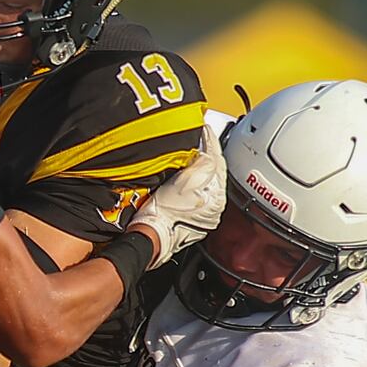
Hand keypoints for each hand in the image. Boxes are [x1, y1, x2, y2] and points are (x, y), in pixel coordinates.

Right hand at [130, 126, 224, 268]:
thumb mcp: (182, 179)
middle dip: (208, 156)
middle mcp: (216, 207)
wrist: (149, 236)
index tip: (204, 129)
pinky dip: (195, 185)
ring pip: (207, 184)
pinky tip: (185, 179)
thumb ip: (200, 161)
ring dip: (201, 170)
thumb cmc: (161, 213)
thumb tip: (206, 147)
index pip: (218, 161)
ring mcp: (206, 215)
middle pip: (215, 173)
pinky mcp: (194, 221)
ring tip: (191, 157)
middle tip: (199, 140)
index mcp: (217, 196)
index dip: (210, 142)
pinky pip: (199, 196)